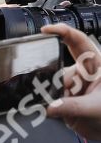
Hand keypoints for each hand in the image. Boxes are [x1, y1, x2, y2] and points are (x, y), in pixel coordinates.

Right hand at [43, 25, 100, 139]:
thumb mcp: (96, 107)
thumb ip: (73, 107)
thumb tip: (50, 107)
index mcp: (97, 65)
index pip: (79, 41)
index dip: (63, 31)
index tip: (46, 31)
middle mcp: (84, 72)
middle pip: (62, 68)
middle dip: (60, 82)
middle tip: (65, 95)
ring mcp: (73, 85)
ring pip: (54, 85)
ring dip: (57, 97)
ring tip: (69, 109)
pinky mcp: (64, 98)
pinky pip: (50, 96)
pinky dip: (52, 104)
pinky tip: (60, 111)